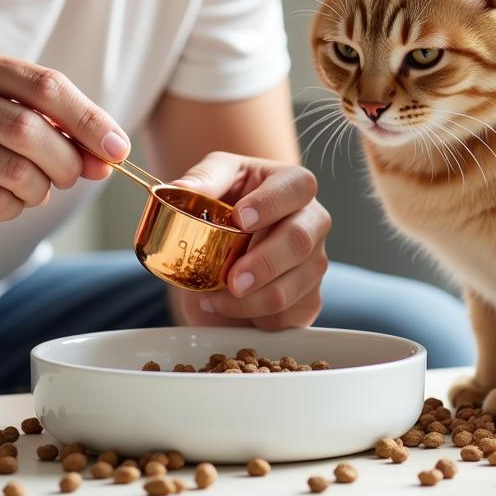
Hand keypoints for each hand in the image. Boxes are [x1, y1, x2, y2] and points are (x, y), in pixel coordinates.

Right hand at [0, 46, 128, 244]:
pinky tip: (3, 200)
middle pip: (31, 129)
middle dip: (66, 161)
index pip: (46, 85)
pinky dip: (14, 208)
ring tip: (32, 188)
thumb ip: (61, 130)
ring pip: (16, 170)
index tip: (117, 149)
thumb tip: (111, 155)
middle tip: (72, 176)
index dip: (88, 119)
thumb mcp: (10, 118)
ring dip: (40, 189)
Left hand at [168, 152, 331, 329]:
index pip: (297, 187)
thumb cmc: (232, 201)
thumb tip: (181, 187)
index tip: (240, 219)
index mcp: (294, 185)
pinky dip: (251, 317)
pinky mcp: (308, 300)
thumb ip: (204, 178)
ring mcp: (314, 262)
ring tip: (213, 296)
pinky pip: (284, 317)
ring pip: (290, 287)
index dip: (271, 203)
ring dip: (248, 300)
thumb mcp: (217, 179)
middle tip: (231, 279)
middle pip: (299, 241)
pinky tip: (229, 306)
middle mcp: (312, 222)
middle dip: (263, 263)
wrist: (232, 242)